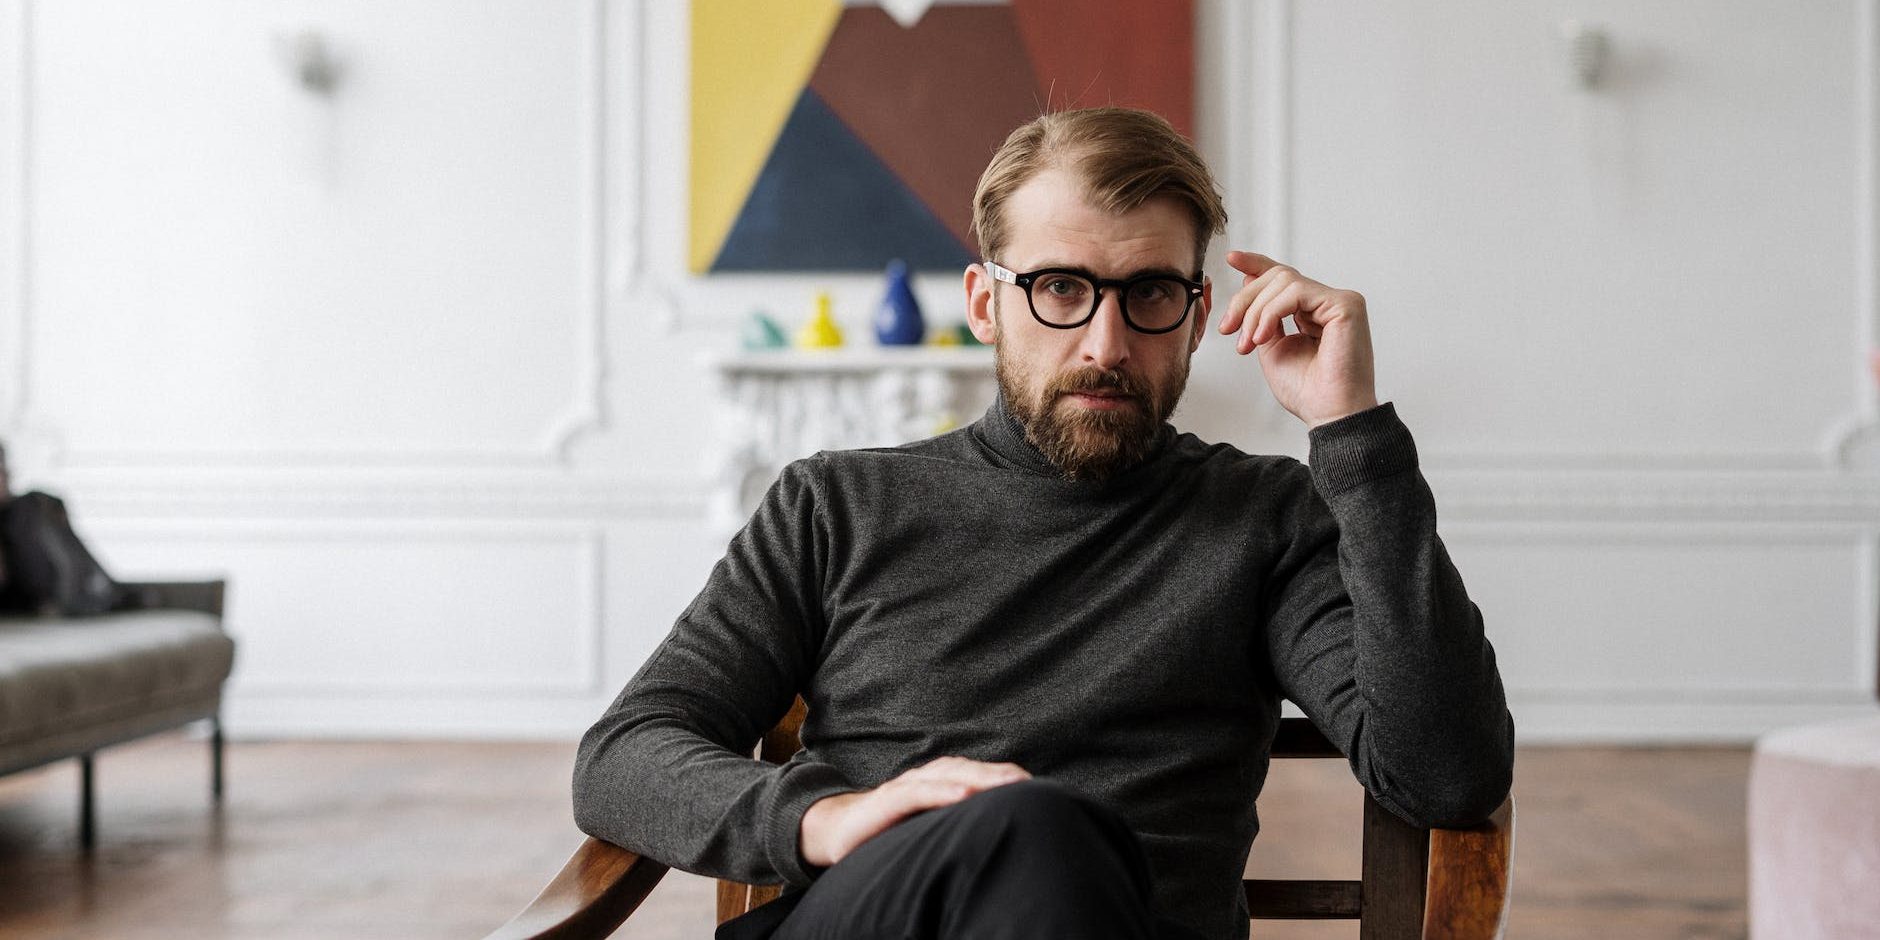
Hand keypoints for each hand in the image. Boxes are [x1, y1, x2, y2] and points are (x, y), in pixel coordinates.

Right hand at [798, 756, 1030, 867]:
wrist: (836, 830)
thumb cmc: (889, 830)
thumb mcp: (928, 826)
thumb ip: (957, 822)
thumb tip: (997, 832)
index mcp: (939, 782)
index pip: (979, 775)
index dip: (1006, 777)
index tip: (1038, 787)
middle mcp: (926, 778)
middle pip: (970, 770)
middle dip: (1001, 775)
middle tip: (1031, 784)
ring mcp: (906, 786)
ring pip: (949, 775)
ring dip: (980, 777)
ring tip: (1008, 785)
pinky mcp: (887, 800)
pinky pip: (917, 792)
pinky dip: (942, 791)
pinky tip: (963, 795)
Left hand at [1218, 251, 1378, 427]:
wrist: (1328, 413)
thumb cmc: (1307, 390)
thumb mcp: (1272, 347)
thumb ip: (1262, 316)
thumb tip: (1250, 281)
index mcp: (1313, 312)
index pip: (1284, 279)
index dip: (1257, 265)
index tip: (1232, 259)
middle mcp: (1328, 303)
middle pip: (1278, 277)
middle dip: (1245, 299)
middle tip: (1229, 328)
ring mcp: (1339, 302)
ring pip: (1284, 282)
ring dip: (1256, 311)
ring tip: (1249, 341)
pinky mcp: (1345, 304)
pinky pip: (1296, 291)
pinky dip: (1271, 312)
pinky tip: (1263, 336)